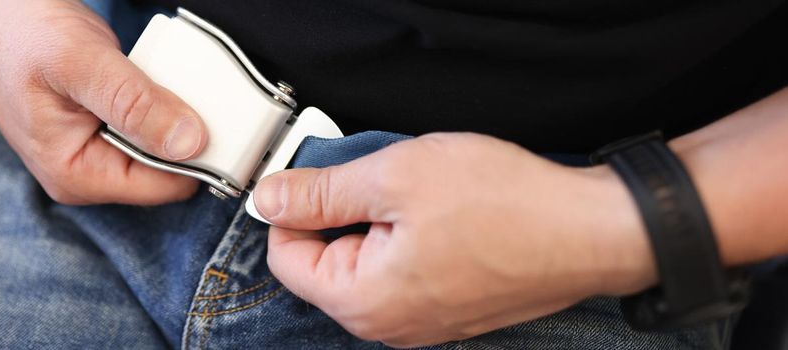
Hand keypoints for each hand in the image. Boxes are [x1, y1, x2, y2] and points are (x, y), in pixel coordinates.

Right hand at [0, 0, 204, 203]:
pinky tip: (151, 74)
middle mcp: (86, 172)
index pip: (167, 187)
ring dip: (175, 112)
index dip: (199, 156)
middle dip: (187, 133)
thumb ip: (134, 104)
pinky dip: (159, 99)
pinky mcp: (101, 126)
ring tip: (161, 75)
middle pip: (169, 170)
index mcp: (76, 175)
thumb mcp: (79, 63)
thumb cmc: (15, 32)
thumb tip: (189, 142)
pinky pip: (148, 124)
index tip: (218, 118)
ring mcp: (93, 150)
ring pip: (162, 145)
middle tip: (185, 86)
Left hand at [253, 132, 657, 346]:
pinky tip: (444, 216)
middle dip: (345, 215)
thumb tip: (269, 200)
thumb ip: (321, 192)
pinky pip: (403, 274)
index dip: (299, 207)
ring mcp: (421, 325)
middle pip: (325, 263)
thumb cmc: (505, 204)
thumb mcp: (394, 176)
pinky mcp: (449, 313)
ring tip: (424, 198)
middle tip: (388, 180)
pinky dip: (410, 240)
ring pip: (367, 264)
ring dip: (380, 224)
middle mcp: (388, 327)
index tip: (331, 175)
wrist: (590, 231)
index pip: (285, 257)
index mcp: (362, 301)